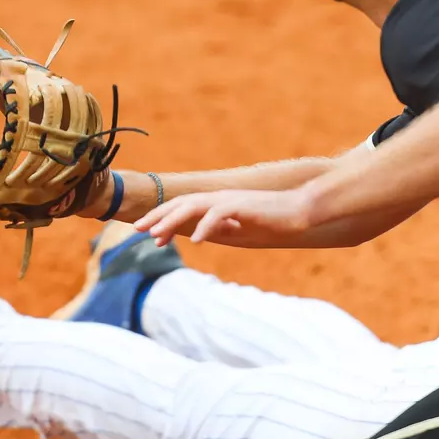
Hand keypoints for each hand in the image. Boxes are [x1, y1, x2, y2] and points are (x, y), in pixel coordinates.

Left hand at [135, 188, 311, 245]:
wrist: (301, 211)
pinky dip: (205, 226)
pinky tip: (195, 241)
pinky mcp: (243, 205)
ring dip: (172, 220)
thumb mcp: (242, 230)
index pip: (184, 208)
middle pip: (181, 203)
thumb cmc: (274, 221)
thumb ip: (221, 231)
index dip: (164, 219)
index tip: (148, 235)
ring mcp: (231, 200)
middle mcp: (220, 197)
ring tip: (156, 236)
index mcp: (219, 203)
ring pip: (193, 206)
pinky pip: (218, 215)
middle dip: (158, 216)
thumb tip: (200, 235)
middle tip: (137, 230)